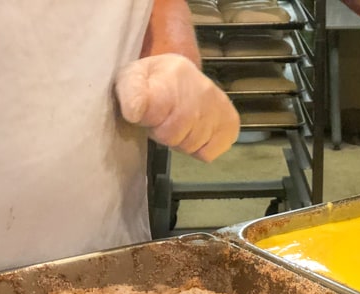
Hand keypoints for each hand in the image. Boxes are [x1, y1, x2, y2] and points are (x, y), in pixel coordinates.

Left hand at [115, 53, 239, 161]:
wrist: (183, 76)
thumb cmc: (153, 82)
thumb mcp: (132, 77)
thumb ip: (129, 92)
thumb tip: (134, 112)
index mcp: (173, 73)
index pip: (151, 108)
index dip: (142, 117)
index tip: (141, 111)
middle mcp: (202, 89)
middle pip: (171, 135)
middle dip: (161, 132)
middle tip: (162, 119)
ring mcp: (220, 107)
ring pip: (190, 145)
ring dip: (180, 140)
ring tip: (178, 124)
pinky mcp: (231, 124)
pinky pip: (207, 154)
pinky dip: (199, 149)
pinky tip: (196, 132)